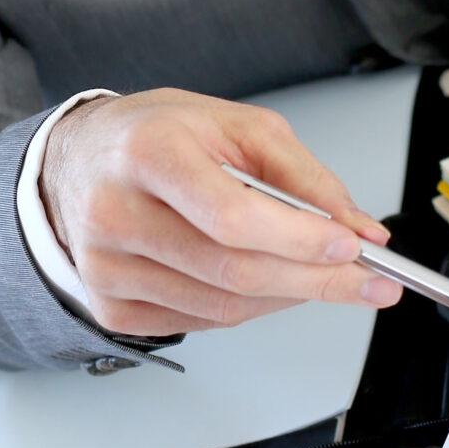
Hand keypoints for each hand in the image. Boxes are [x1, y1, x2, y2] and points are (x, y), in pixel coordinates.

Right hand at [40, 87, 400, 336]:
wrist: (78, 160)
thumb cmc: (157, 136)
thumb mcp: (233, 125)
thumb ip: (300, 174)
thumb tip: (359, 229)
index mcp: (146, 152)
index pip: (231, 215)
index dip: (298, 239)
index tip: (352, 247)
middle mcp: (114, 212)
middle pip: (232, 270)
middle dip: (315, 280)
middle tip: (370, 283)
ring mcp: (105, 267)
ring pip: (222, 307)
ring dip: (287, 296)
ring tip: (323, 277)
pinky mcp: (108, 305)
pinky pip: (199, 322)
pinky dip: (248, 308)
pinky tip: (266, 283)